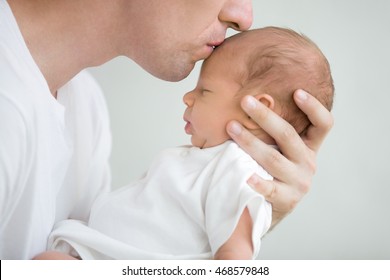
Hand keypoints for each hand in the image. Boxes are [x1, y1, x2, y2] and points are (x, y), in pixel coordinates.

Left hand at [226, 90, 333, 228]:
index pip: (323, 125)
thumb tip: (249, 97)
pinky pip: (270, 189)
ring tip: (231, 127)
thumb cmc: (273, 170)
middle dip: (265, 116)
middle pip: (288, 136)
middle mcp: (307, 162)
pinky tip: (246, 176)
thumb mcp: (281, 149)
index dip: (314, 108)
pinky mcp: (286, 200)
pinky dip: (258, 182)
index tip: (297, 91)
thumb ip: (274, 130)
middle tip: (245, 101)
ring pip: (274, 159)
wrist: (273, 206)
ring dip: (251, 142)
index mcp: (309, 147)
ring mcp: (298, 182)